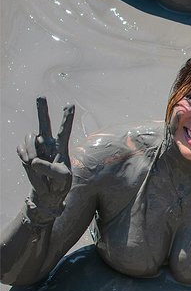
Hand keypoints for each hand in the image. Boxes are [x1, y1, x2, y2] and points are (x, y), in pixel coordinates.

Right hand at [17, 97, 74, 221]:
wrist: (46, 194)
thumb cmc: (59, 186)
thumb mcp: (61, 179)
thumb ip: (50, 169)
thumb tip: (33, 160)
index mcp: (61, 148)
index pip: (64, 131)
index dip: (66, 119)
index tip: (70, 105)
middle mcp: (48, 144)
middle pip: (44, 124)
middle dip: (42, 110)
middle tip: (41, 96)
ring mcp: (35, 148)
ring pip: (29, 142)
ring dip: (31, 154)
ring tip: (37, 167)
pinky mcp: (25, 154)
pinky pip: (21, 152)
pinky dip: (25, 161)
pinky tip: (31, 167)